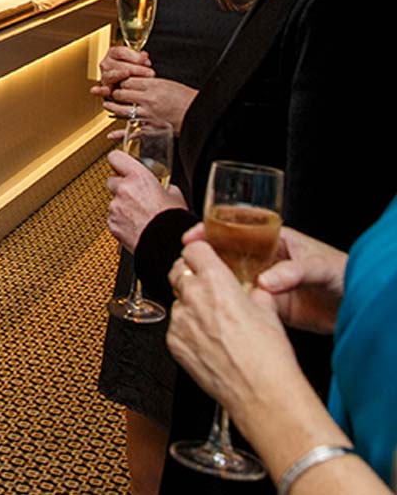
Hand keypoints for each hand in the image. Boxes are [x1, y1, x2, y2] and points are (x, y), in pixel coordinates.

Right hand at [91, 44, 153, 96]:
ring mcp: (104, 76)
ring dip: (123, 77)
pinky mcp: (105, 89)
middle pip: (119, 64)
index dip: (134, 56)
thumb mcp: (136, 60)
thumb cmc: (131, 69)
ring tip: (133, 79)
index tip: (146, 61)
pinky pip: (101, 90)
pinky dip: (100, 90)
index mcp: (113, 53)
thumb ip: (139, 58)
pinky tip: (103, 90)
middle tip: (149, 73)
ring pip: (112, 76)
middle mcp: (106, 64)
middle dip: (136, 69)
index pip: (121, 52)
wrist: (125, 82)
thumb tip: (144, 56)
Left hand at [103, 78, 196, 133]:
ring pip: (121, 111)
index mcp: (153, 86)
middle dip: (115, 93)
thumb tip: (137, 81)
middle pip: (121, 94)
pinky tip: (112, 134)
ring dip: (112, 108)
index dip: (121, 80)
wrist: (199, 114)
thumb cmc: (186, 98)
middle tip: (113, 93)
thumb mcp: (168, 83)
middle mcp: (147, 100)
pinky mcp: (150, 129)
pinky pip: (131, 131)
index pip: (127, 80)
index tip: (121, 82)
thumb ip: (151, 82)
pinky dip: (120, 134)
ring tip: (108, 106)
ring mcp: (147, 115)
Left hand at [106, 147, 185, 250]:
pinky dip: (121, 221)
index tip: (122, 165)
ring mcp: (115, 208)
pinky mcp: (112, 224)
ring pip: (113, 201)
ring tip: (139, 215)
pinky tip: (135, 225)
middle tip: (134, 194)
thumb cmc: (172, 221)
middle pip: (112, 180)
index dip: (119, 161)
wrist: (165, 245)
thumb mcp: (175, 195)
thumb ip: (162, 185)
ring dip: (122, 205)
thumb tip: (162, 187)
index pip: (115, 157)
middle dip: (121, 186)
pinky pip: (113, 218)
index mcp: (138, 177)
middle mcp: (123, 190)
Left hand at [167, 240, 301, 416]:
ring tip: (214, 324)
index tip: (204, 258)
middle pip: (178, 270)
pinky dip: (187, 330)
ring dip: (190, 305)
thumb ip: (252, 291)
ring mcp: (180, 321)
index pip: (193, 249)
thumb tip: (251, 289)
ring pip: (177, 300)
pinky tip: (209, 342)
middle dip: (190, 275)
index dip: (200, 252)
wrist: (262, 395)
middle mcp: (193, 297)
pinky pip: (175, 327)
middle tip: (207, 288)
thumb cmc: (268, 356)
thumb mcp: (267, 310)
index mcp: (216, 281)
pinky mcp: (174, 344)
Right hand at [181, 223, 346, 334]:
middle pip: (226, 254)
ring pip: (231, 280)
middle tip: (185, 264)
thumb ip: (292, 272)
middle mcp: (263, 260)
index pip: (234, 228)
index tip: (192, 237)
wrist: (355, 305)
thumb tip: (265, 282)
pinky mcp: (269, 307)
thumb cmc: (341, 273)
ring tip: (196, 289)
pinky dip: (231, 307)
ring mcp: (264, 283)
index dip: (210, 230)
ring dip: (215, 284)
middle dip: (204, 257)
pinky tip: (219, 311)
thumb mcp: (317, 266)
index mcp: (272, 239)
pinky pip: (244, 304)